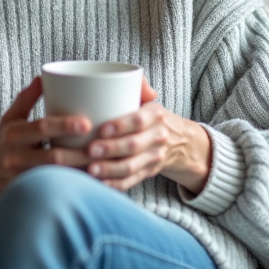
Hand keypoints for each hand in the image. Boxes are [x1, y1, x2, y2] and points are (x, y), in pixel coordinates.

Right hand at [0, 77, 90, 221]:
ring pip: (57, 178)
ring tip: (104, 166)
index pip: (42, 127)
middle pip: (53, 156)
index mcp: (13, 134)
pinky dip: (74, 189)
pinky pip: (55, 193)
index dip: (65, 125)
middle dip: (81, 153)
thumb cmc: (1, 144)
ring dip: (82, 173)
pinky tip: (92, 185)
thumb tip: (44, 76)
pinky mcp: (27, 196)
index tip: (87, 123)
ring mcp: (20, 180)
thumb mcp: (9, 119)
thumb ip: (26, 98)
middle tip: (104, 148)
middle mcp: (15, 157)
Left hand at [83, 78, 211, 193]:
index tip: (101, 130)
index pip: (139, 120)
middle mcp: (158, 137)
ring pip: (132, 166)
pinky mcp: (148, 173)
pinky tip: (98, 183)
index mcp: (155, 114)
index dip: (120, 126)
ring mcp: (154, 157)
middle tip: (89, 151)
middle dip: (111, 149)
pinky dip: (114, 184)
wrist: (178, 140)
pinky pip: (131, 181)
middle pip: (134, 145)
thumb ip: (137, 85)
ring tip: (90, 169)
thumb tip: (140, 84)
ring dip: (110, 170)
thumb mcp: (146, 98)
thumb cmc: (147, 115)